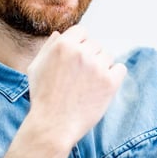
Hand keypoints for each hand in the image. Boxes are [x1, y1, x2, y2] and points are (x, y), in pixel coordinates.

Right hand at [26, 25, 126, 146]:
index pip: (81, 31)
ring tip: (88, 84)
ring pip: (108, 56)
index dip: (79, 44)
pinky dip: (114, 76)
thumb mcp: (36, 68)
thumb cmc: (42, 98)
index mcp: (63, 45)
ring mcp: (97, 67)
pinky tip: (101, 87)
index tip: (76, 59)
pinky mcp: (110, 82)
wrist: (53, 126)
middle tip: (80, 77)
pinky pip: (120, 69)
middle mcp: (81, 53)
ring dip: (101, 66)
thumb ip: (48, 48)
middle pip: (95, 45)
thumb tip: (59, 34)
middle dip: (89, 57)